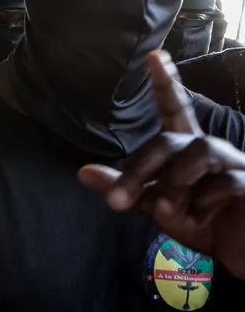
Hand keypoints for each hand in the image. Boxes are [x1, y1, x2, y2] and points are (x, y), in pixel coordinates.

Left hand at [78, 51, 244, 279]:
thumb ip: (123, 188)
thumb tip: (82, 173)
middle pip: (168, 142)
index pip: (176, 109)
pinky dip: (203, 205)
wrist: (237, 255)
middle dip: (138, 172)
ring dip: (174, 184)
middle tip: (116, 202)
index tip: (154, 56)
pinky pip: (224, 184)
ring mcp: (233, 165)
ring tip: (168, 210)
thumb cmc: (198, 223)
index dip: (166, 84)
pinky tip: (201, 219)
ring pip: (198, 152)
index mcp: (186, 151)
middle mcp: (209, 150)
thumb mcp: (154, 207)